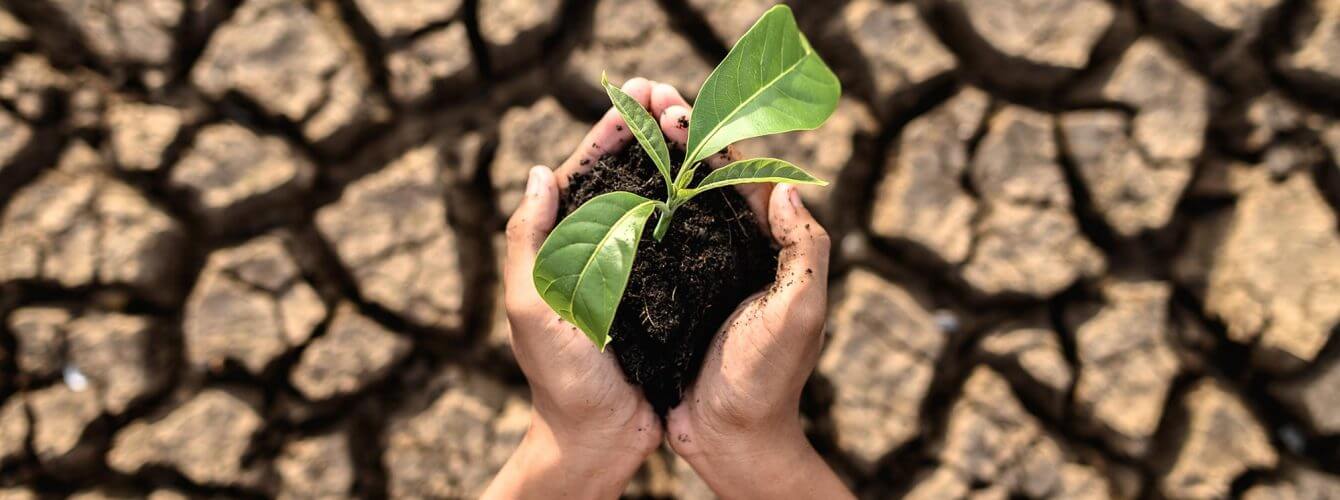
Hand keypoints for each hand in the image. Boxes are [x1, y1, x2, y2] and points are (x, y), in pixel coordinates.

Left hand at [484, 78, 682, 499]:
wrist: (600, 439)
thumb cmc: (561, 380)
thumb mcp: (533, 307)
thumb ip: (528, 242)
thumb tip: (539, 173)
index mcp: (561, 248)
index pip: (583, 174)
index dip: (609, 132)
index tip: (637, 96)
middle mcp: (597, 252)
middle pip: (622, 178)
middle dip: (646, 133)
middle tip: (675, 97)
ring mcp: (633, 271)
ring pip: (655, 201)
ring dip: (674, 160)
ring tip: (699, 125)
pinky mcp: (666, 293)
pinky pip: (682, 239)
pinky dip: (697, 206)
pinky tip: (719, 184)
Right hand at [652, 85, 853, 499]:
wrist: (730, 439)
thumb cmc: (768, 380)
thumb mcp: (799, 313)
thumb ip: (805, 250)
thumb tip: (788, 186)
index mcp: (770, 248)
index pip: (744, 176)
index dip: (712, 138)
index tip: (676, 109)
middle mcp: (737, 252)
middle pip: (707, 180)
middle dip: (678, 137)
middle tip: (643, 101)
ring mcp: (702, 272)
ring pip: (677, 203)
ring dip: (654, 164)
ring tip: (624, 130)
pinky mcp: (672, 295)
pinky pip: (653, 242)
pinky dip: (634, 211)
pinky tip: (607, 190)